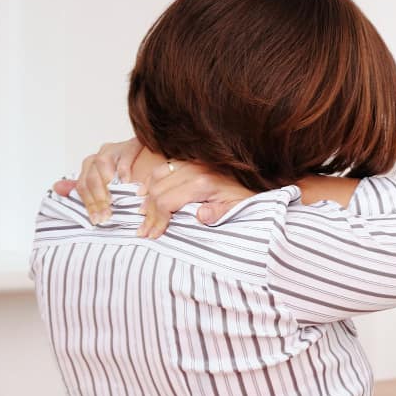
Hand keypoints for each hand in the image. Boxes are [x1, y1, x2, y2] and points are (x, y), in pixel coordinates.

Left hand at [52, 138, 144, 224]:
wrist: (161, 163)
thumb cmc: (139, 177)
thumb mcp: (110, 186)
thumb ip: (86, 188)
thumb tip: (57, 187)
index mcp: (94, 165)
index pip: (83, 185)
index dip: (89, 204)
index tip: (98, 219)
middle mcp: (103, 154)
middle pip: (90, 176)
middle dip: (97, 199)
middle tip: (106, 215)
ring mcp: (117, 147)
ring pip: (100, 163)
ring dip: (105, 184)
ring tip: (112, 200)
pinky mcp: (133, 143)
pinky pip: (124, 155)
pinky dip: (123, 169)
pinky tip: (128, 183)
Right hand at [136, 160, 252, 238]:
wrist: (253, 180)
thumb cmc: (244, 197)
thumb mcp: (236, 209)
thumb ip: (218, 214)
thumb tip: (200, 216)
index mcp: (203, 183)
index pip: (166, 201)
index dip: (156, 220)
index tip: (153, 234)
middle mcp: (193, 169)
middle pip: (158, 191)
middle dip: (148, 214)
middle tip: (143, 231)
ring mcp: (190, 163)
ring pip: (157, 177)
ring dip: (146, 197)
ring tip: (142, 215)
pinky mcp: (190, 161)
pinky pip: (163, 167)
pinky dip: (151, 180)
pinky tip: (145, 193)